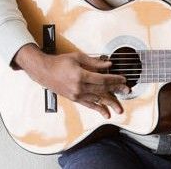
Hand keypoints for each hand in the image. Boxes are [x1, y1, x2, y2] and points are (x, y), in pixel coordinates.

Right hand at [13, 44, 129, 118]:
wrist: (43, 71)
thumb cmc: (60, 63)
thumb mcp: (78, 58)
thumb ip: (94, 62)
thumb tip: (108, 64)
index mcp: (80, 76)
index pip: (103, 79)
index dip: (115, 79)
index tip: (123, 79)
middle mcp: (79, 87)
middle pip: (102, 90)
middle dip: (116, 91)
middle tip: (127, 92)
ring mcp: (76, 95)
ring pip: (97, 100)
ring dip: (109, 104)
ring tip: (119, 109)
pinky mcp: (74, 99)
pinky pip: (88, 105)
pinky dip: (98, 109)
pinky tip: (105, 113)